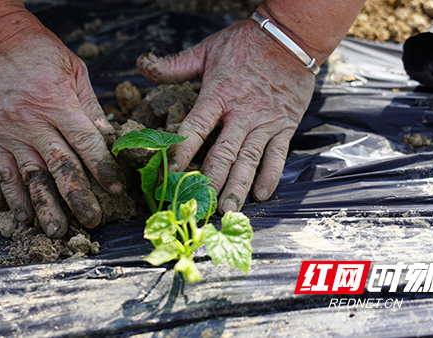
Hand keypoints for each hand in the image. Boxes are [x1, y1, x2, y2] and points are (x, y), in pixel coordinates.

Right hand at [0, 27, 123, 237]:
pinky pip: (4, 173)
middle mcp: (33, 122)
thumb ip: (91, 109)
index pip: (85, 143)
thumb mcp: (76, 72)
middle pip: (59, 166)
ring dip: (46, 206)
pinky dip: (14, 197)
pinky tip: (25, 217)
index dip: (102, 168)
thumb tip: (110, 141)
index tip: (116, 189)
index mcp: (58, 103)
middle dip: (77, 196)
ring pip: (31, 176)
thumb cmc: (42, 53)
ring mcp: (11, 132)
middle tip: (93, 221)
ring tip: (57, 231)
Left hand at [137, 18, 314, 213]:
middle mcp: (241, 113)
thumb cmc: (245, 43)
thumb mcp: (207, 49)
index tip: (168, 177)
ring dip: (238, 186)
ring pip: (249, 159)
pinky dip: (270, 175)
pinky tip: (261, 195)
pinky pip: (277, 155)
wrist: (291, 37)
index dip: (181, 154)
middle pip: (223, 152)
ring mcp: (264, 122)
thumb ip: (175, 64)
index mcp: (218, 95)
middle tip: (199, 205)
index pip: (195, 129)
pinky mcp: (284, 126)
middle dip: (210, 181)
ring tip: (227, 209)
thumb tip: (142, 64)